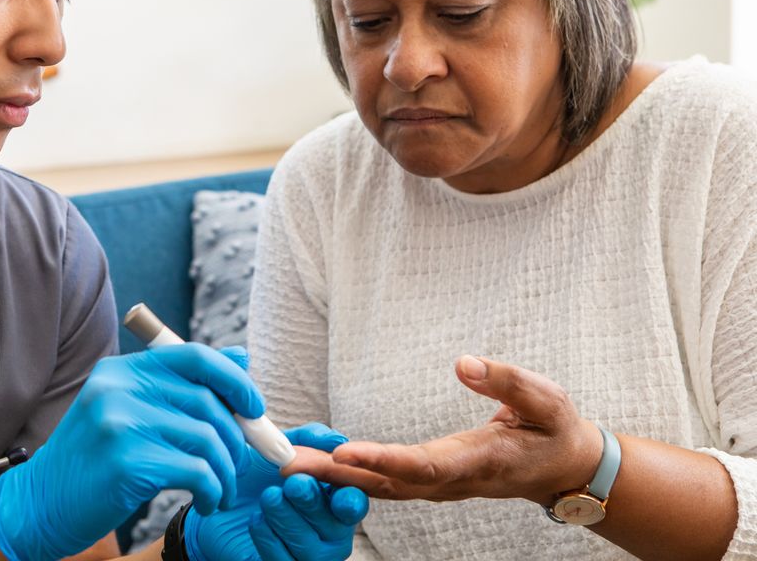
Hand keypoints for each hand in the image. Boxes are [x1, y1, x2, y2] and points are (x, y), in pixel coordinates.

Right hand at [0, 344, 263, 560]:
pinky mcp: (126, 462)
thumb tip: (242, 357)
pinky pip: (197, 469)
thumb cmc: (91, 464)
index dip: (234, 379)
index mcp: (121, 371)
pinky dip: (214, 489)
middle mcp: (118, 388)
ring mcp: (120, 423)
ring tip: (222, 489)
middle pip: (207, 399)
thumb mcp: (128, 414)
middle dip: (236, 435)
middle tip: (239, 464)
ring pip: (207, 436)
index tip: (255, 408)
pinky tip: (207, 501)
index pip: (194, 356)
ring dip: (227, 469)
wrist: (36, 506)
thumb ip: (180, 387)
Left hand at [185, 418, 368, 559]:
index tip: (338, 492)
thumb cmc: (260, 474)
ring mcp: (309, 555)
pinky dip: (269, 537)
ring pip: (310, 547)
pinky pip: (283, 560)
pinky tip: (257, 519)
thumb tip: (336, 440)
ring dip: (287, 518)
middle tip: (294, 484)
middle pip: (334, 525)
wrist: (221, 499)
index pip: (354, 503)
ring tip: (269, 496)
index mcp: (335, 500)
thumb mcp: (282, 447)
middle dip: (313, 503)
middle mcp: (330, 531)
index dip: (350, 499)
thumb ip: (309, 438)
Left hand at [284, 356, 602, 506]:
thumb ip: (506, 381)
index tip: (343, 453)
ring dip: (334, 479)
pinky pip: (385, 482)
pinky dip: (349, 477)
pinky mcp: (430, 481)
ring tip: (288, 465)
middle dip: (336, 476)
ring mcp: (439, 486)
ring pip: (380, 488)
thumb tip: (463, 363)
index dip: (383, 460)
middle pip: (387, 483)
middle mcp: (452, 481)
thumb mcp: (546, 398)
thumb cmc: (553, 428)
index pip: (423, 464)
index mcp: (479, 462)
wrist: (563, 469)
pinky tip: (319, 466)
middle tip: (289, 465)